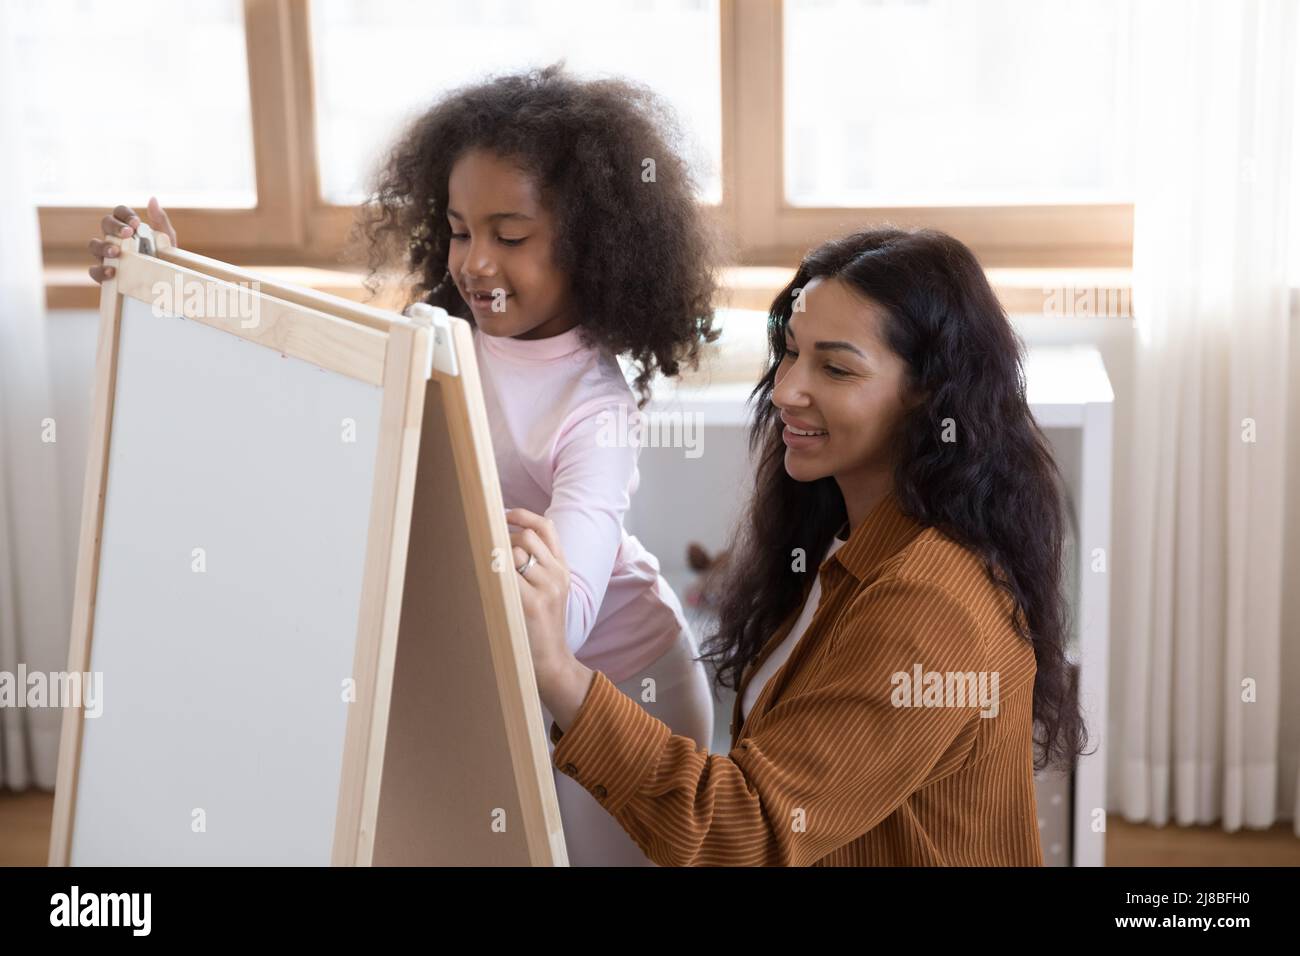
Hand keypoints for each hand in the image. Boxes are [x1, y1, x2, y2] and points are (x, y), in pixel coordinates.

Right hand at [87, 197, 176, 283]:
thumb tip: (152, 199)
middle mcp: (114, 239)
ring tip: (116, 252)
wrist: (168, 283)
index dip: (125, 215)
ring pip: (94, 245)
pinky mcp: (105, 274)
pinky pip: (94, 271)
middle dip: (115, 227)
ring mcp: (107, 256)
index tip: (136, 223)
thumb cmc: (164, 258)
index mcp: (126, 227)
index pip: (119, 212)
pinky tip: (112, 272)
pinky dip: (100, 270)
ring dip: (103, 246)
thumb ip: (160, 220)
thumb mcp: (166, 239)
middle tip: (128, 234)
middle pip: (105, 224)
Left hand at [505, 508, 593, 728]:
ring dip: (496, 561)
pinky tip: (487, 586)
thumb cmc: (541, 627)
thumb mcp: (551, 591)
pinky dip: (493, 575)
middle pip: (524, 538)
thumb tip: (505, 540)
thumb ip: (538, 566)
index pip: (546, 528)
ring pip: (514, 554)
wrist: (552, 662)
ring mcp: (546, 588)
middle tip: (491, 559)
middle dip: (503, 541)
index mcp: (562, 569)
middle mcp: (557, 574)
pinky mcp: (531, 603)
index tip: (506, 515)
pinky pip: (506, 575)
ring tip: (491, 579)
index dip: (524, 516)